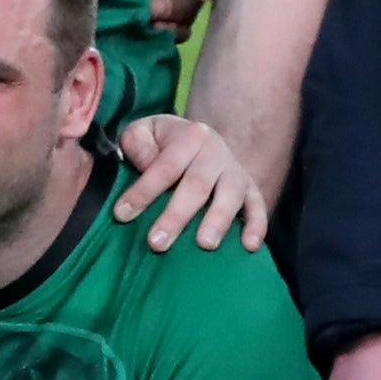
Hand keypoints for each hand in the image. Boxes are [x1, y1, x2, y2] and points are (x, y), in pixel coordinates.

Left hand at [107, 112, 267, 249]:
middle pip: (197, 185)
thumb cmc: (163, 144)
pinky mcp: (252, 190)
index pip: (164, 166)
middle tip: (157, 243)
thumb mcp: (145, 132)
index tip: (122, 215)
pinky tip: (249, 246)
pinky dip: (257, 226)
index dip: (143, 191)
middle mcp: (216, 152)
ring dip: (218, 221)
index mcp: (190, 136)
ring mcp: (236, 172)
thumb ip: (138, 144)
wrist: (202, 141)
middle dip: (176, 216)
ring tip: (205, 245)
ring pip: (230, 196)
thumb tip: (144, 165)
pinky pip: (259, 207)